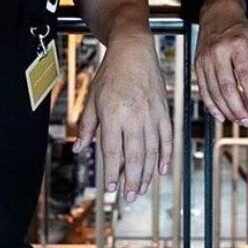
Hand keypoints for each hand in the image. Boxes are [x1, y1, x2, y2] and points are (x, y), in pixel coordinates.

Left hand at [73, 32, 172, 202]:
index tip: (111, 189)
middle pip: (134, 156)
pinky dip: (166, 155)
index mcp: (113, 114)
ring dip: (147, 173)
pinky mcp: (163, 110)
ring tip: (141, 189)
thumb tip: (79, 149)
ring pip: (152, 151)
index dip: (112, 172)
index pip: (113, 151)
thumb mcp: (93, 99)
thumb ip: (88, 126)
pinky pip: (167, 137)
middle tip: (128, 197)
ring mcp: (151, 114)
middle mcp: (134, 116)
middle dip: (131, 180)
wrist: (133, 51)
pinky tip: (162, 170)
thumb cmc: (110, 74)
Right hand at [195, 0, 247, 125]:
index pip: (244, 74)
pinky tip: (221, 115)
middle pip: (226, 86)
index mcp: (236, 45)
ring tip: (238, 119)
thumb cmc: (238, 30)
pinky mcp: (198, 65)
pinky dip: (211, 105)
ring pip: (214, 91)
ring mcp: (205, 59)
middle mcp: (218, 52)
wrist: (217, 15)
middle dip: (238, 108)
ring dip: (226, 110)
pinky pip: (203, 90)